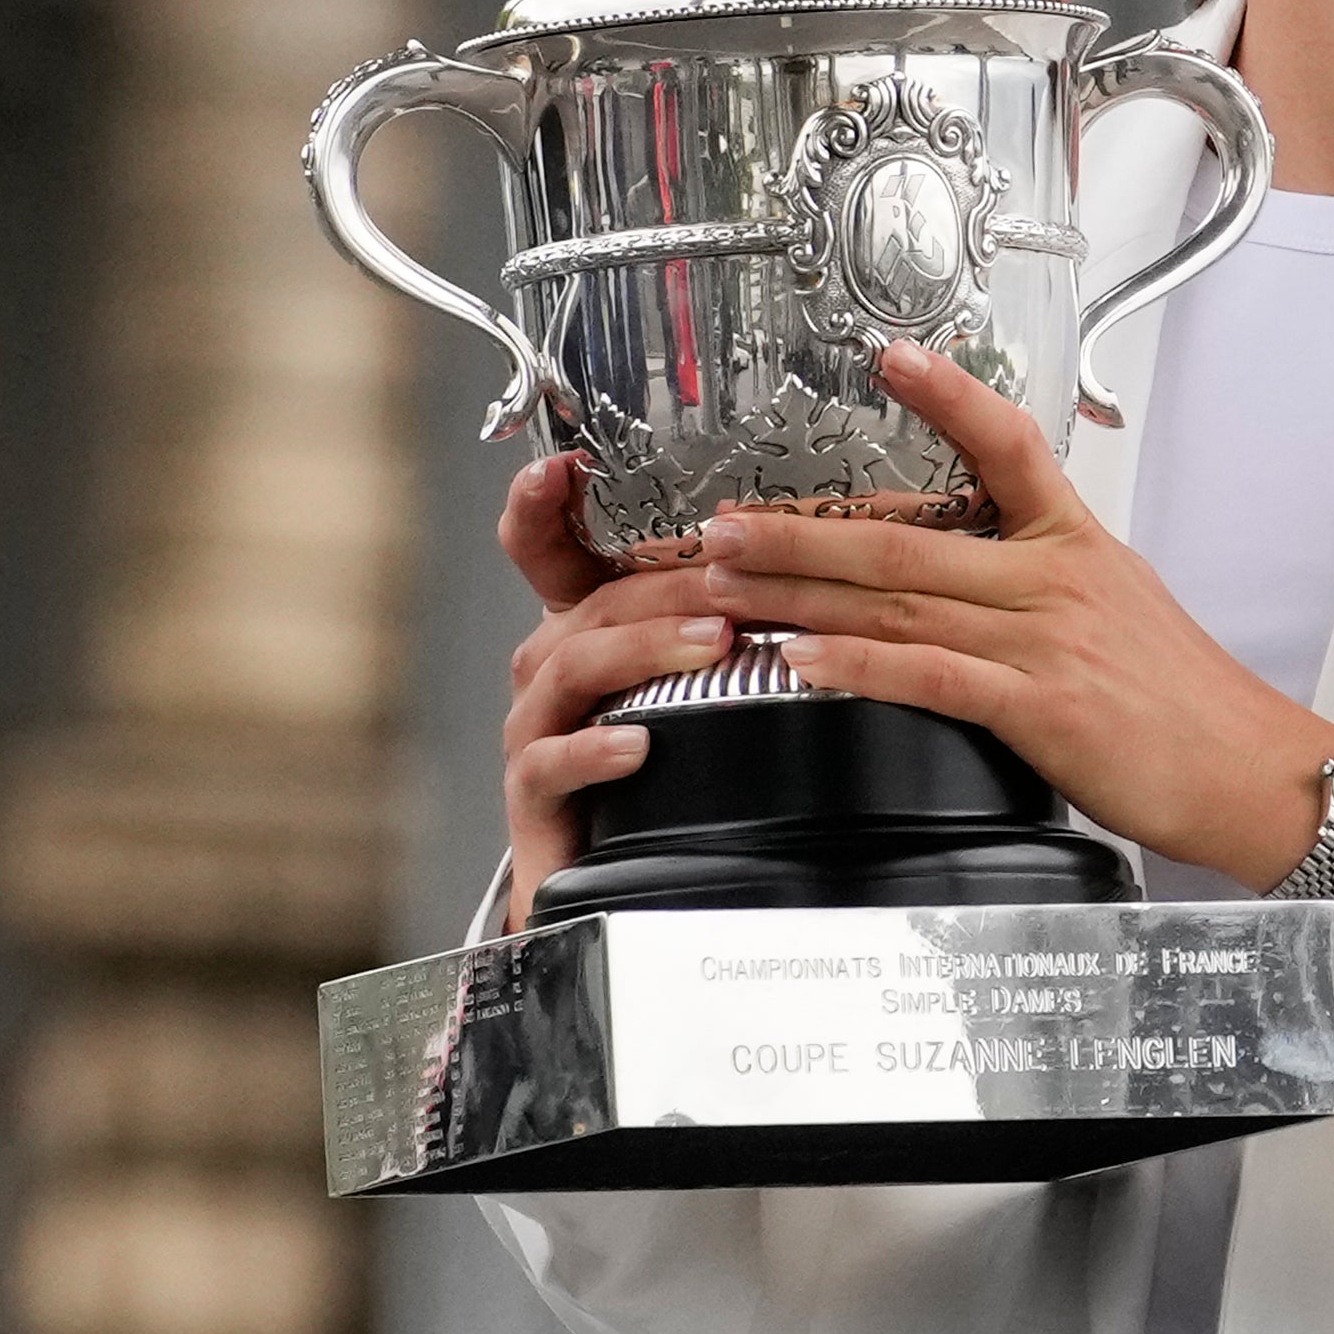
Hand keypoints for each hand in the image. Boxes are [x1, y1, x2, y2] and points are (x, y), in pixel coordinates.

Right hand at [489, 453, 738, 928]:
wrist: (610, 868)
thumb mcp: (689, 677)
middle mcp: (550, 663)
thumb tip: (798, 560)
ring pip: (577, 667)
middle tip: (736, 576)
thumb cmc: (660, 760)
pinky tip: (638, 746)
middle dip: (666, 583)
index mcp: (582, 622)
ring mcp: (536, 724)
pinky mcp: (535, 792)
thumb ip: (724, 614)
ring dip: (647, 648)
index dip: (541, 502)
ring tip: (712, 644)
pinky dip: (595, 749)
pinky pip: (552, 760)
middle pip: (595, 602)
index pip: (545, 547)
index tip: (563, 465)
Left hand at [709, 347, 1333, 1040]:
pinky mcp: (1041, 706)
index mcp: (1077, 546)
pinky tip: (802, 661)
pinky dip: (857, 665)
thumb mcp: (1125, 610)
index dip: (950, 394)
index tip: (891, 355)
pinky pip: (930, 675)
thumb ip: (1046, 583)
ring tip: (729, 588)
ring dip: (801, 594)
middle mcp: (1055, 580)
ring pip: (901, 602)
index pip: (1011, 443)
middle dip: (801, 531)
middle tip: (723, 524)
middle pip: (909, 535)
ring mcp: (1045, 640)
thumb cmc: (1189, 708)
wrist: (1255, 775)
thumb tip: (973, 577)